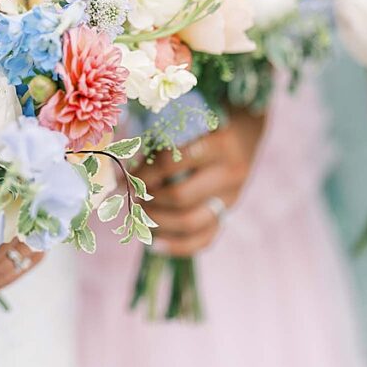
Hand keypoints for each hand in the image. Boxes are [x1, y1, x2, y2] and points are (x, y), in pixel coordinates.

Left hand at [134, 110, 266, 256]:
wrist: (245, 133)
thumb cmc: (206, 123)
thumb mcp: (190, 120)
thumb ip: (162, 139)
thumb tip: (121, 164)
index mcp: (219, 145)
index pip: (173, 163)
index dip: (144, 173)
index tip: (125, 177)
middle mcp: (229, 174)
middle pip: (180, 197)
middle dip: (149, 199)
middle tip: (131, 196)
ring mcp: (231, 198)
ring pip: (190, 223)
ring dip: (157, 221)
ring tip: (139, 212)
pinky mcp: (227, 215)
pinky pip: (203, 240)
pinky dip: (176, 246)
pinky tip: (153, 244)